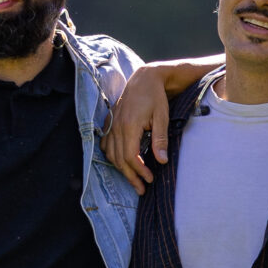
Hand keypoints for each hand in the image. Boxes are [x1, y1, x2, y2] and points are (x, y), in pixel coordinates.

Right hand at [108, 70, 175, 189]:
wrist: (144, 78)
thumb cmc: (155, 97)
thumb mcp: (162, 117)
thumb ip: (160, 139)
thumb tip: (162, 161)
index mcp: (129, 125)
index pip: (130, 156)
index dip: (139, 171)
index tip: (150, 179)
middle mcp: (116, 126)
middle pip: (119, 159)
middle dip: (130, 176)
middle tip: (141, 189)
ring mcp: (111, 124)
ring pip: (110, 154)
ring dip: (121, 169)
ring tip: (133, 179)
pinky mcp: (109, 122)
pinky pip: (105, 144)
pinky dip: (112, 156)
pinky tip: (121, 162)